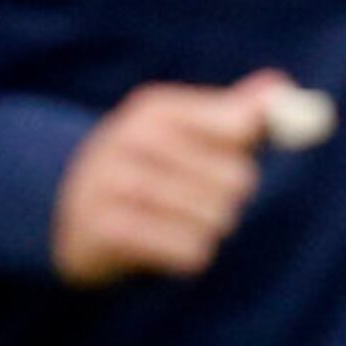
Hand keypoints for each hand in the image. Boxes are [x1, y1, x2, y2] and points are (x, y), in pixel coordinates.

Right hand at [52, 70, 284, 286]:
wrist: (61, 209)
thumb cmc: (148, 166)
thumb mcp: (186, 132)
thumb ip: (237, 111)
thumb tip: (283, 88)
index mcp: (158, 109)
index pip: (241, 127)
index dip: (245, 151)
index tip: (229, 159)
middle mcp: (133, 138)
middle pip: (235, 180)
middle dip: (227, 199)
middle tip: (194, 200)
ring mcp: (114, 183)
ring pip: (214, 219)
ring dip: (206, 231)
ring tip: (174, 223)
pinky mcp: (105, 229)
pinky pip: (188, 251)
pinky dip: (187, 256)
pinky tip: (164, 247)